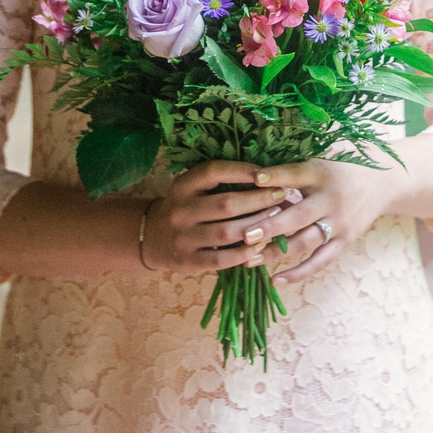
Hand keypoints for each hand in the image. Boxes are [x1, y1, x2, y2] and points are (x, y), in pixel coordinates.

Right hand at [139, 159, 308, 272]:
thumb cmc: (183, 207)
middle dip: (258, 199)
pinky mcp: (190, 262)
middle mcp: (181, 210)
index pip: (213, 172)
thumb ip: (215, 182)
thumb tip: (261, 173)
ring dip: (257, 226)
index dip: (241, 170)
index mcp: (181, 185)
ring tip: (277, 220)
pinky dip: (244, 253)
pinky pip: (222, 259)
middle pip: (226, 204)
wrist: (151, 237)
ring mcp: (184, 237)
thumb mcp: (189, 188)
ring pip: (228, 232)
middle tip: (281, 196)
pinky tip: (260, 247)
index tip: (266, 172)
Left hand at [251, 157, 397, 285]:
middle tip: (244, 234)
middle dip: (271, 226)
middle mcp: (330, 199)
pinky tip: (275, 280)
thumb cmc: (340, 165)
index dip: (275, 176)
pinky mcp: (345, 241)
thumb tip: (253, 169)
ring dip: (277, 252)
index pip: (295, 174)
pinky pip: (320, 261)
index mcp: (320, 172)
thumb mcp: (320, 156)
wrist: (383, 181)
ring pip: (305, 242)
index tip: (254, 178)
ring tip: (250, 258)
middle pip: (298, 215)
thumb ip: (292, 164)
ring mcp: (339, 223)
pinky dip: (298, 273)